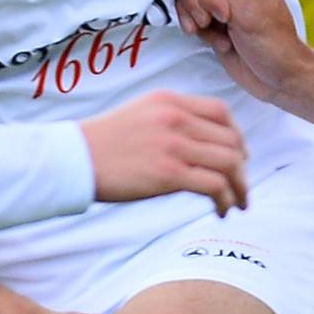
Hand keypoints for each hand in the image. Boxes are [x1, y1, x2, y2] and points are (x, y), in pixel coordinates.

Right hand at [81, 91, 248, 214]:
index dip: (237, 135)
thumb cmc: (102, 143)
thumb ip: (172, 119)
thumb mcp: (140, 114)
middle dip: (243, 167)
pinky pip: (215, 186)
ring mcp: (174, 145)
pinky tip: (221, 211)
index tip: (239, 155)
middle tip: (241, 186)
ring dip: (240, 187)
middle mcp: (177, 119)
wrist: (71, 159)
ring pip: (230, 164)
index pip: (222, 112)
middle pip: (231, 141)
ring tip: (238, 203)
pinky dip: (226, 200)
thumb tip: (203, 141)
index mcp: (170, 101)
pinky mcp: (169, 173)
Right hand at [177, 0, 308, 103]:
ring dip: (195, 21)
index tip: (223, 16)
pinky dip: (198, 32)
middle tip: (209, 24)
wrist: (277, 77)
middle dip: (195, 7)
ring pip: (187, 1)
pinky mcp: (212, 24)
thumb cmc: (275, 46)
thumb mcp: (250, 15)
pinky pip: (189, 19)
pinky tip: (220, 44)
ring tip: (218, 37)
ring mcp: (221, 5)